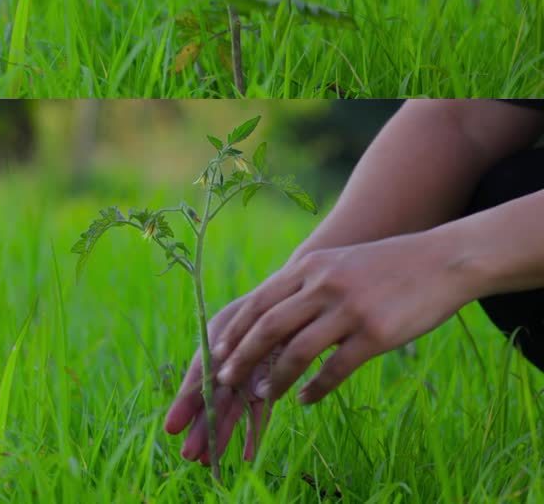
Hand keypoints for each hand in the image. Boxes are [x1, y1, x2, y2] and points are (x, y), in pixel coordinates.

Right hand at [164, 296, 273, 464]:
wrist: (292, 302)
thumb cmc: (261, 308)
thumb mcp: (243, 321)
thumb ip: (236, 348)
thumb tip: (242, 386)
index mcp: (214, 348)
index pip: (196, 381)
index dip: (184, 405)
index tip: (171, 428)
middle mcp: (227, 367)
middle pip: (211, 402)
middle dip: (200, 429)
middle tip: (189, 456)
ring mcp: (247, 379)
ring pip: (232, 412)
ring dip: (220, 435)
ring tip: (206, 462)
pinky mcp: (269, 387)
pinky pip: (260, 413)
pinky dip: (255, 432)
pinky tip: (249, 455)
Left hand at [211, 230, 477, 405]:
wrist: (443, 260)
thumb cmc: (386, 266)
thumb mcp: (337, 264)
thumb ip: (305, 284)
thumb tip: (271, 314)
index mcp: (309, 266)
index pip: (258, 303)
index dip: (235, 332)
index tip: (216, 354)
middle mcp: (323, 285)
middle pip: (268, 327)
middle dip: (242, 357)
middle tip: (225, 381)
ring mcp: (350, 310)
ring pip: (297, 351)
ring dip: (275, 378)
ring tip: (263, 396)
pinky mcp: (376, 334)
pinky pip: (336, 368)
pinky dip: (315, 388)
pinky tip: (306, 400)